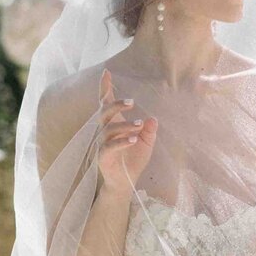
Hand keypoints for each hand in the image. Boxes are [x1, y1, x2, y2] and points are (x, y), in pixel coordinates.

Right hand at [95, 69, 156, 195]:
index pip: (106, 104)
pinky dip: (121, 141)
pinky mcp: (103, 157)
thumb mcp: (146, 143)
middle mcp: (105, 132)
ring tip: (139, 125)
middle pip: (104, 113)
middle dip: (115, 104)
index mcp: (114, 124)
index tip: (106, 72)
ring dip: (125, 125)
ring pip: (108, 130)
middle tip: (132, 102)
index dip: (105, 89)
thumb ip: (149, 131)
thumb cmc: (133, 159)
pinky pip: (109, 147)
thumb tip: (153, 119)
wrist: (126, 182)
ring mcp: (102, 144)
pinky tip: (133, 139)